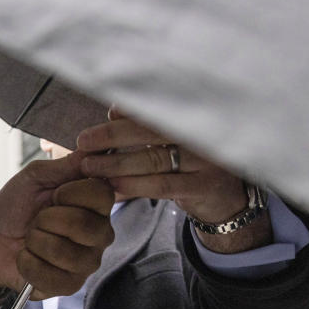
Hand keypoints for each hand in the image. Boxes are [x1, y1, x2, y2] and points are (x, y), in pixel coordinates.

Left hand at [0, 155, 115, 296]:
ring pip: (64, 252)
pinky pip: (50, 275)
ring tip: (31, 239)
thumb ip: (63, 165)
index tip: (53, 195)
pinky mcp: (70, 285)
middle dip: (46, 219)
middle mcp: (100, 234)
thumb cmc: (17, 207)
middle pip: (83, 226)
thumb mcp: (35, 178)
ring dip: (35, 242)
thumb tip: (91, 151)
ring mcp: (87, 262)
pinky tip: (26, 258)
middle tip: (37, 220)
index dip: (69, 193)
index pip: (101, 194)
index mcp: (96, 205)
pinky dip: (27, 263)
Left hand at [76, 107, 272, 251]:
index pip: (155, 109)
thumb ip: (145, 125)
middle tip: (83, 142)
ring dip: (117, 164)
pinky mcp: (204, 186)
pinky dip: (134, 185)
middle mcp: (202, 133)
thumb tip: (115, 109)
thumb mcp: (170, 141)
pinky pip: (162, 184)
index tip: (104, 116)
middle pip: (150, 131)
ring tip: (90, 168)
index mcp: (192, 116)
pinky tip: (113, 186)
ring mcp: (206, 160)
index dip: (126, 112)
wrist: (225, 198)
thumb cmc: (189, 163)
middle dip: (112, 136)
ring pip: (153, 160)